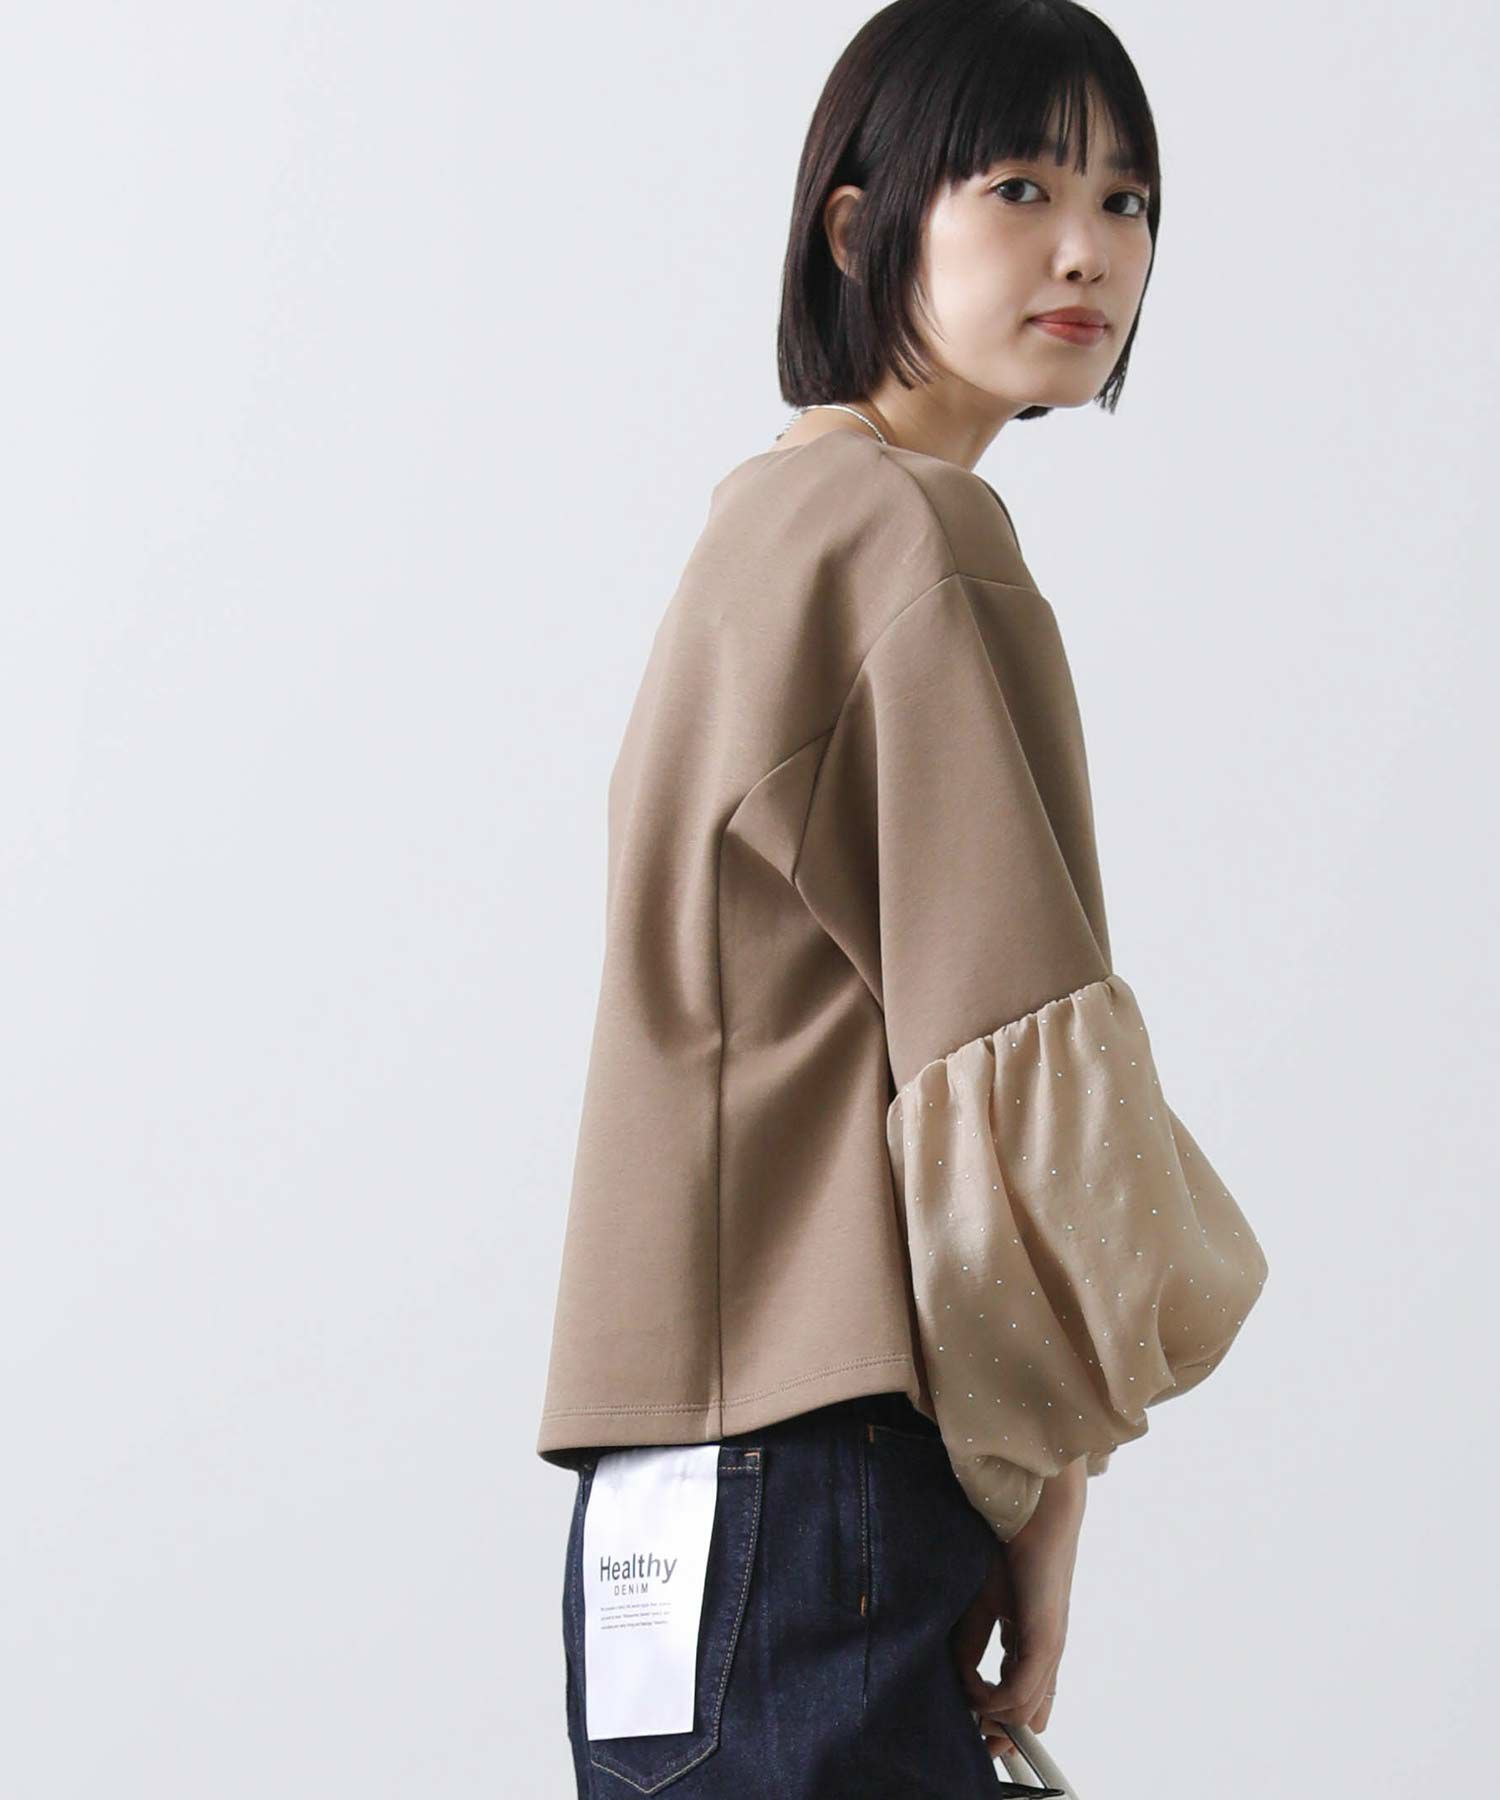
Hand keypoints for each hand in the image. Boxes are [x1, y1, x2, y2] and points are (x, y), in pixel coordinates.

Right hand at [949, 1458, 1085, 1757]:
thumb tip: (961, 1680)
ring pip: (1021, 1711)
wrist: (1033, 1516)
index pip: (1020, 1699)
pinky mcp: (1046, 1643)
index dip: (993, 1716)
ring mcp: (1049, 1651)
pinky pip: (1020, 1694)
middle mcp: (1045, 1654)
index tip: (965, 1715)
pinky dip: (992, 1700)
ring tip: (961, 1693)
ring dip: (986, 1712)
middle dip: (992, 1730)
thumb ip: (972, 1644)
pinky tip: (972, 1687)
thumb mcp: (982, 1606)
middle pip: (1025, 1716)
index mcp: (1032, 1645)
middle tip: (965, 1725)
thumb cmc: (1008, 1551)